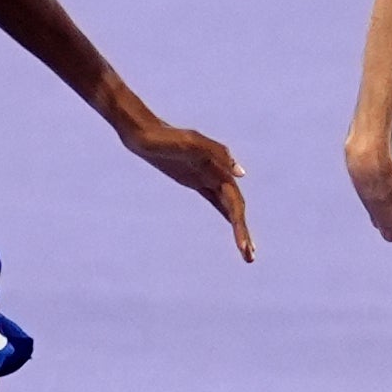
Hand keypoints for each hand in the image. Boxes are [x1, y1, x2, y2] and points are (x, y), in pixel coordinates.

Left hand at [125, 116, 254, 260]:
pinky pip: (216, 200)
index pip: (235, 203)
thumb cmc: (165, 136)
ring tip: (246, 252)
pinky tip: (233, 225)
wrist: (142, 133)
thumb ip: (216, 154)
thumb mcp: (189, 143)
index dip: (240, 225)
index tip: (243, 247)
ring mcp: (207, 177)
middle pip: (236, 208)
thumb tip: (241, 174)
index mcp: (219, 168)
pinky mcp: (195, 180)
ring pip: (228, 206)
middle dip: (243, 233)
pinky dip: (226, 214)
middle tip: (249, 259)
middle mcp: (217, 173)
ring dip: (238, 227)